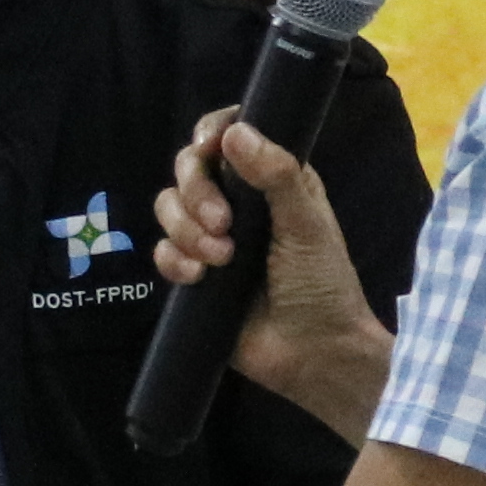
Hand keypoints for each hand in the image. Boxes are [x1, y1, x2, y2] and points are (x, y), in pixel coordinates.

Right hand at [153, 109, 391, 440]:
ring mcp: (212, 237)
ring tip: (220, 260)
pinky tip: (200, 279)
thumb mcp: (306, 224)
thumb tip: (234, 133)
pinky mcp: (194, 274)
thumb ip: (277, 176)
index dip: (210, 134)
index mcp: (271, 179)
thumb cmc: (323, 284)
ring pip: (168, 208)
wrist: (312, 352)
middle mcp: (239, 201)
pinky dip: (175, 261)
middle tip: (223, 224)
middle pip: (188, 168)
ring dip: (186, 230)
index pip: (229, 135)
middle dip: (196, 192)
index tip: (207, 147)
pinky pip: (163, 252)